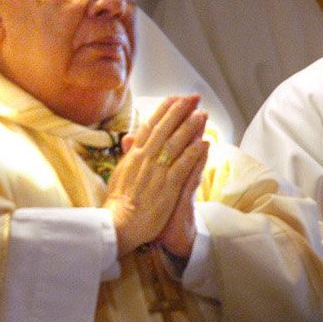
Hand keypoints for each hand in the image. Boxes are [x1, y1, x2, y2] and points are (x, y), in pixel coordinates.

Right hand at [104, 95, 209, 255]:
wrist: (118, 224)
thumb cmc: (118, 202)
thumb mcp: (119, 173)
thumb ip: (127, 154)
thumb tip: (129, 138)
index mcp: (132, 156)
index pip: (149, 127)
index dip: (162, 111)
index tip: (173, 98)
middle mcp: (144, 159)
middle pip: (164, 129)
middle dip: (179, 111)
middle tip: (193, 98)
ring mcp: (156, 172)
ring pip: (175, 144)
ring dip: (190, 127)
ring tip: (202, 114)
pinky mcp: (167, 186)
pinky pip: (183, 165)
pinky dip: (194, 153)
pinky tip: (205, 143)